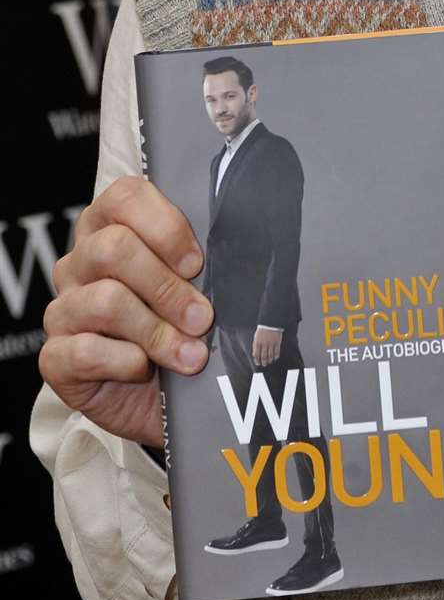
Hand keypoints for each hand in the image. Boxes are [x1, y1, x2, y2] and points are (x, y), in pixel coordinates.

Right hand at [39, 176, 212, 448]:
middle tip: (202, 318)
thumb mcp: (196, 290)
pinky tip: (144, 368)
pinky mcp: (56, 357)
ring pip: (106, 301)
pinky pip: (85, 351)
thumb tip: (231, 256)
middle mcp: (79, 264)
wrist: (164, 402)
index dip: (165, 226)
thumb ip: (201, 265)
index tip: (196, 263)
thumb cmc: (181, 331)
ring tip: (190, 355)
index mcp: (110, 230)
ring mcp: (63, 310)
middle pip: (114, 249)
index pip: (124, 197)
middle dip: (168, 287)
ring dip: (157, 332)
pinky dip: (126, 362)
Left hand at [252, 326, 283, 366]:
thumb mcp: (256, 337)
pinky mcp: (277, 342)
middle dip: (263, 362)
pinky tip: (275, 358)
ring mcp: (271, 343)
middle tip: (264, 365)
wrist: (270, 322)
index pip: (256, 354)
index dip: (257, 360)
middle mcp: (264, 344)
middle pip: (263, 356)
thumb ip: (255, 345)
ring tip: (269, 362)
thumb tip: (254, 354)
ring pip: (270, 355)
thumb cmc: (262, 330)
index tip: (258, 363)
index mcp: (257, 342)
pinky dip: (276, 356)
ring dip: (269, 360)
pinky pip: (277, 352)